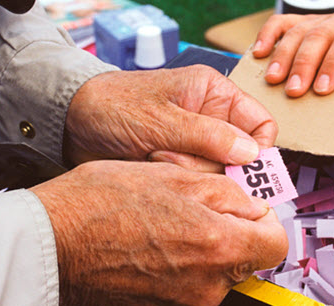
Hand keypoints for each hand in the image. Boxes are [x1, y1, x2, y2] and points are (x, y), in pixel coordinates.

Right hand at [30, 160, 287, 305]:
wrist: (49, 244)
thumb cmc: (100, 204)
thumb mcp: (173, 175)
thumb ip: (227, 193)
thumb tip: (253, 206)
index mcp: (218, 247)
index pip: (275, 244)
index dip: (263, 220)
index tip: (247, 209)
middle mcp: (206, 287)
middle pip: (242, 259)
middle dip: (228, 233)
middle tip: (194, 209)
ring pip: (212, 274)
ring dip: (200, 250)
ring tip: (163, 225)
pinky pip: (185, 289)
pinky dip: (177, 269)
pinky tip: (148, 247)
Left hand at [64, 65, 276, 171]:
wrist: (71, 124)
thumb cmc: (112, 106)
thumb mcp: (162, 119)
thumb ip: (208, 136)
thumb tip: (251, 154)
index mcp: (214, 94)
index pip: (261, 124)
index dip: (260, 149)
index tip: (243, 168)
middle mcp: (210, 119)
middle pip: (239, 156)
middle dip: (211, 163)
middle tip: (179, 156)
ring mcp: (194, 144)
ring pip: (216, 173)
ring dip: (188, 172)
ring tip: (156, 156)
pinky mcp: (178, 164)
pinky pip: (193, 182)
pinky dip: (175, 180)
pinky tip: (151, 164)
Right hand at [252, 10, 333, 96]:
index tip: (322, 89)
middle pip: (319, 37)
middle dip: (304, 65)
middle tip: (293, 90)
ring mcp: (321, 19)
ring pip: (299, 31)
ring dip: (283, 56)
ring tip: (273, 79)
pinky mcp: (304, 21)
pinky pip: (282, 23)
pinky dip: (268, 36)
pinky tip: (260, 53)